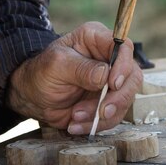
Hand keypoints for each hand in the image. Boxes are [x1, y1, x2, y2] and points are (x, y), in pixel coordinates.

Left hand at [6, 21, 142, 134]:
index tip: (112, 84)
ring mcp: (111, 82)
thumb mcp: (56, 65)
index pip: (123, 47)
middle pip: (132, 76)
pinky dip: (97, 124)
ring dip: (102, 114)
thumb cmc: (41, 73)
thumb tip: (105, 75)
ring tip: (75, 117)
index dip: (123, 65)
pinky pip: (114, 116)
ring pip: (125, 99)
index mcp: (97, 39)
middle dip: (117, 98)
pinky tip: (76, 125)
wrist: (33, 97)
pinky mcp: (109, 101)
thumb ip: (81, 69)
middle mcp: (109, 59)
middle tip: (101, 111)